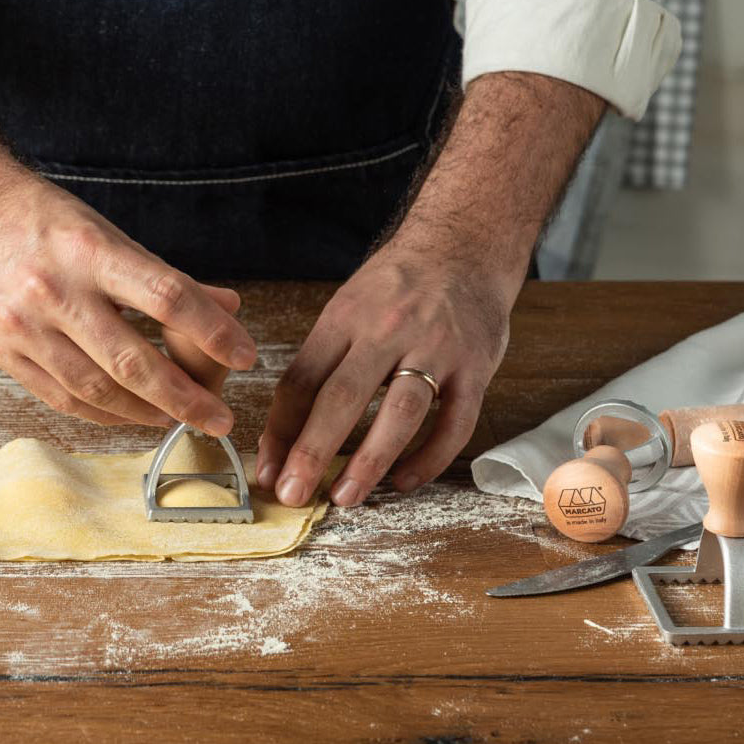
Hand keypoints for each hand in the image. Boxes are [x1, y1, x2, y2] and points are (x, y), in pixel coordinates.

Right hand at [0, 175, 256, 432]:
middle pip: (134, 360)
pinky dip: (105, 413)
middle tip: (222, 419)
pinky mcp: (0, 352)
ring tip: (181, 420)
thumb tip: (230, 307)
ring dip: (148, 413)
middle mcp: (54, 290)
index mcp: (90, 251)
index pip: (168, 296)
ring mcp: (22, 326)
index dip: (214, 331)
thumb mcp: (107, 234)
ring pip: (99, 389)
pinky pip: (63, 398)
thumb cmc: (43, 220)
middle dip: (186, 397)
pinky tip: (133, 416)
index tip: (247, 354)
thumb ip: (165, 278)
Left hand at [255, 237, 509, 507]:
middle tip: (293, 495)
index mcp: (345, 317)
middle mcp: (387, 330)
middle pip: (342, 397)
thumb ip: (319, 365)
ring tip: (345, 496)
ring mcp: (434, 348)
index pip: (302, 379)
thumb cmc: (396, 287)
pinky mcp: (475, 367)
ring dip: (369, 460)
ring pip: (400, 413)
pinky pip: (455, 422)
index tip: (268, 471)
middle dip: (312, 451)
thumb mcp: (347, 308)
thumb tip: (284, 434)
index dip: (280, 430)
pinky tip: (405, 480)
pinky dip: (430, 457)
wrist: (463, 247)